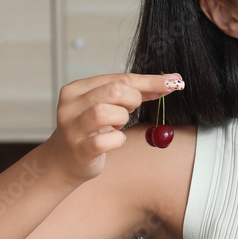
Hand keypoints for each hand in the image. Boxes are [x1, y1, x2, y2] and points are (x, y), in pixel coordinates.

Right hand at [43, 73, 183, 184]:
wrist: (64, 161)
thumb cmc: (92, 130)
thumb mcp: (108, 106)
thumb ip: (135, 92)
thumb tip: (171, 80)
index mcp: (77, 89)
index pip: (120, 78)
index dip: (150, 81)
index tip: (173, 82)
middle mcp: (71, 106)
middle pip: (113, 91)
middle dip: (133, 99)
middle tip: (131, 110)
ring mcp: (72, 128)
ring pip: (105, 112)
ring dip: (122, 118)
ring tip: (118, 125)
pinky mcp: (79, 150)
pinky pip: (105, 141)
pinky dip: (118, 140)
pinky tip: (115, 140)